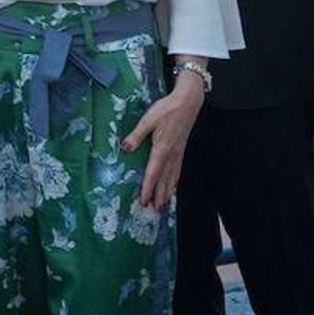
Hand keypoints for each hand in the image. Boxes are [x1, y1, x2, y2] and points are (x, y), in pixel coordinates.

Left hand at [122, 73, 205, 209]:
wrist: (187, 103)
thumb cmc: (167, 109)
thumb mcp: (148, 120)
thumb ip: (137, 135)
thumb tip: (125, 148)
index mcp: (162, 149)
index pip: (153, 173)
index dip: (148, 188)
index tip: (144, 201)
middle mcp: (171, 154)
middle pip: (164, 180)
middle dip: (159, 196)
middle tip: (155, 211)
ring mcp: (178, 153)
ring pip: (172, 178)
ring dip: (167, 192)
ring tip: (164, 205)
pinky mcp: (181, 150)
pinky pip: (178, 171)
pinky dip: (174, 182)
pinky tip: (173, 187)